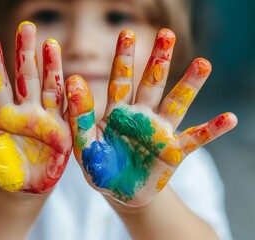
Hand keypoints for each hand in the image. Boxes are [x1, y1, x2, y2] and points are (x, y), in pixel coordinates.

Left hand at [0, 21, 71, 193]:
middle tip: (26, 27)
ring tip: (51, 44)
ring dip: (51, 67)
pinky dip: (71, 96)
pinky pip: (68, 111)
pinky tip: (73, 78)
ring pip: (49, 87)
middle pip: (26, 78)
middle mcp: (26, 111)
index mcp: (4, 115)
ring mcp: (46, 118)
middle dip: (26, 54)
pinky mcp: (63, 129)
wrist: (27, 186)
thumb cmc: (3, 170)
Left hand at [66, 29, 236, 206]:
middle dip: (159, 60)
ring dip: (189, 86)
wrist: (119, 192)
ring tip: (203, 64)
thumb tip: (73, 80)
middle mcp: (141, 116)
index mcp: (117, 113)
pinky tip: (229, 118)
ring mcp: (159, 132)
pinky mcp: (173, 152)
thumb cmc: (99, 166)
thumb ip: (80, 117)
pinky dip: (211, 130)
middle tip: (167, 34)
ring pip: (176, 104)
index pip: (120, 81)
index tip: (127, 33)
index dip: (123, 58)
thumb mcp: (84, 144)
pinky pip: (195, 139)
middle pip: (152, 84)